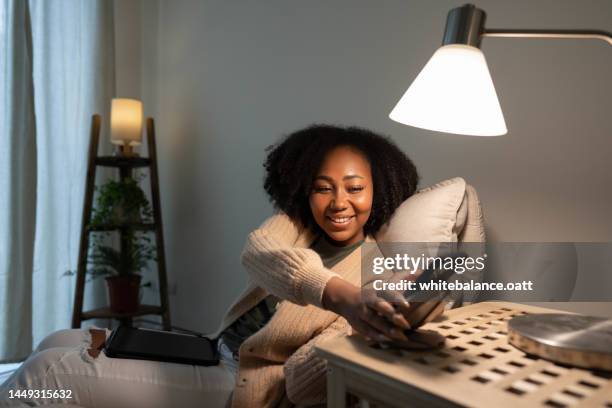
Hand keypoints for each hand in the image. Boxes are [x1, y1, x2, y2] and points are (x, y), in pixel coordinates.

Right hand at [322, 276, 446, 341]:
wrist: (344, 298)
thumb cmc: (372, 294)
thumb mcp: (383, 287)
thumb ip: (401, 281)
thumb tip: (420, 272)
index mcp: (375, 291)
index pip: (386, 293)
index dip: (396, 298)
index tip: (407, 305)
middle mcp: (368, 301)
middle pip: (379, 308)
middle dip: (392, 317)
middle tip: (406, 324)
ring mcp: (361, 313)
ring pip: (374, 322)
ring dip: (387, 330)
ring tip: (401, 337)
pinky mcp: (357, 324)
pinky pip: (367, 331)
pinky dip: (378, 337)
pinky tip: (388, 341)